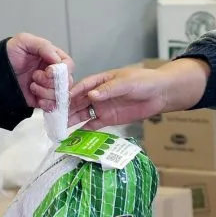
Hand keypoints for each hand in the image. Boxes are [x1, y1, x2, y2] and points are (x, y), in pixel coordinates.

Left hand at [7, 34, 72, 111]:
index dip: (62, 70)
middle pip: (67, 82)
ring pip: (61, 95)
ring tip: (32, 86)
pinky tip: (37, 99)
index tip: (48, 70)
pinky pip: (53, 106)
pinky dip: (47, 104)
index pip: (68, 65)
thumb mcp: (24, 41)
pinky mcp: (41, 99)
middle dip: (52, 82)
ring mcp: (47, 87)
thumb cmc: (8, 53)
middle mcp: (52, 73)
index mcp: (52, 57)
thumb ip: (43, 46)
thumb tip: (57, 59)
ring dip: (46, 93)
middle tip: (35, 77)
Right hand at [69, 61, 208, 127]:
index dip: (72, 92)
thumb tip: (91, 95)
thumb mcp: (126, 83)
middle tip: (55, 116)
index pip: (82, 86)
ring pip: (83, 113)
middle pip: (79, 101)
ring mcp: (102, 107)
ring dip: (72, 119)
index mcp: (101, 81)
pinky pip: (93, 125)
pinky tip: (75, 134)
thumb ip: (108, 90)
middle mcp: (98, 94)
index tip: (62, 99)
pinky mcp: (108, 119)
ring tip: (60, 127)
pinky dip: (84, 129)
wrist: (160, 94)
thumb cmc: (144, 82)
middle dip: (67, 108)